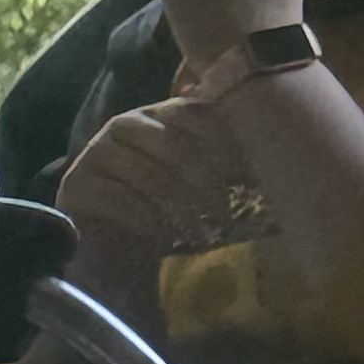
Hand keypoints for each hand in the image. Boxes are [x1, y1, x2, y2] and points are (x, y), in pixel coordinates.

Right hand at [59, 100, 249, 298]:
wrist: (116, 248)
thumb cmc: (167, 212)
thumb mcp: (202, 189)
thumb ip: (231, 172)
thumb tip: (285, 175)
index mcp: (161, 116)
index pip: (195, 115)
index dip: (224, 145)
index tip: (248, 178)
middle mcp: (127, 125)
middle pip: (172, 143)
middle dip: (204, 181)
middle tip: (224, 214)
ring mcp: (98, 152)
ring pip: (144, 170)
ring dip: (176, 204)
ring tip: (198, 231)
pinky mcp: (78, 184)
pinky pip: (115, 196)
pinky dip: (144, 218)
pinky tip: (162, 236)